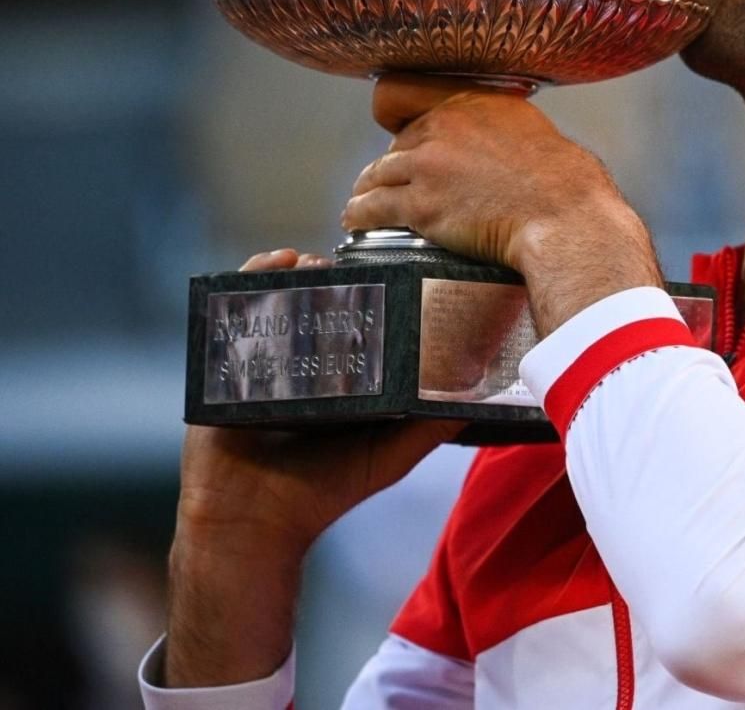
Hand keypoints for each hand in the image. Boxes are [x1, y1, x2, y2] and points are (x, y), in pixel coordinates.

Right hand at [163, 248, 464, 687]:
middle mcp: (303, 363)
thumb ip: (431, 425)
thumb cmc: (325, 492)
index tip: (392, 268)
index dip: (373, 292)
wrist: (255, 524)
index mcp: (341, 377)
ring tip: (316, 259)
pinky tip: (277, 263)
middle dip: (335, 276)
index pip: (359, 320)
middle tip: (351, 262)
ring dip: (297, 271)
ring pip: (279, 299)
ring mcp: (263, 360)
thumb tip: (480, 393)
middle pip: (319, 303)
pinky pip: (234, 312)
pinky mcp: (225, 364)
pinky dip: (251, 280)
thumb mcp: (391, 454)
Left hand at [342, 75, 662, 335]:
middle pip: (396, 143)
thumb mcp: (531, 129)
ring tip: (361, 203)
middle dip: (395, 164)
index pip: (407, 97)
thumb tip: (493, 140)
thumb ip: (499, 126)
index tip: (399, 136)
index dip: (399, 119)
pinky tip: (355, 220)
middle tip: (395, 184)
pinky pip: (372, 207)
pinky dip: (360, 214)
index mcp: (471, 100)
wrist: (565, 215)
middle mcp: (443, 126)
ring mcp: (428, 165)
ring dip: (367, 189)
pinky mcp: (421, 205)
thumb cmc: (564, 181)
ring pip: (377, 174)